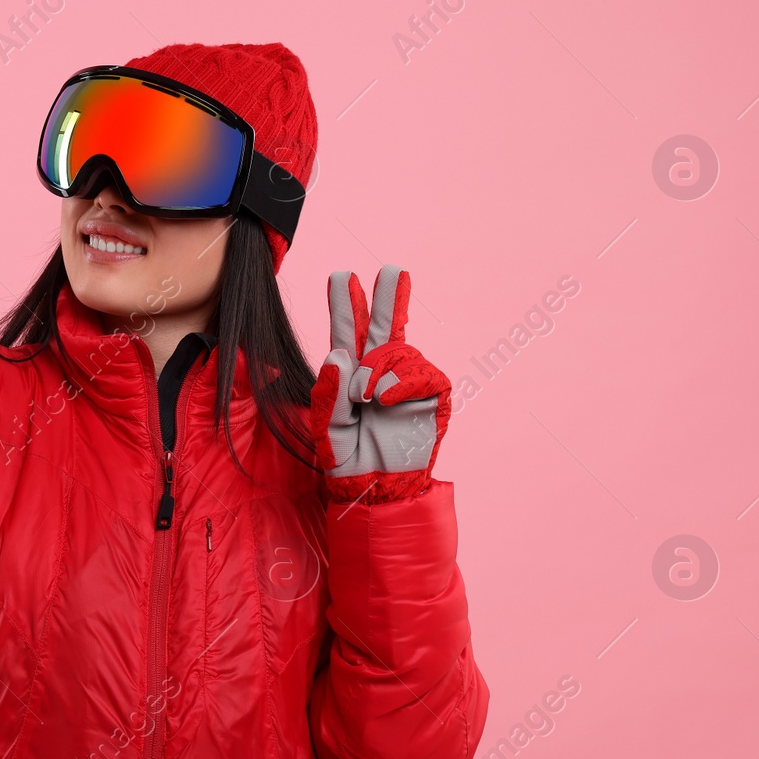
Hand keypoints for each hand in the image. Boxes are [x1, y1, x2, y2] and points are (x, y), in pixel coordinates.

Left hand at [310, 264, 450, 503]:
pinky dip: (400, 383)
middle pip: (384, 326)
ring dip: (377, 370)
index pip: (348, 333)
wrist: (375, 489)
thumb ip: (328, 392)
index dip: (346, 305)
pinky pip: (422, 375)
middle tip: (391, 268)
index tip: (343, 277)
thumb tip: (340, 354)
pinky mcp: (433, 397)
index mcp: (351, 374)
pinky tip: (384, 398)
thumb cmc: (348, 459)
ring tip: (364, 398)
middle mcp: (380, 373)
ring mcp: (408, 383)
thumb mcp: (325, 427)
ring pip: (397, 352)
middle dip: (388, 296)